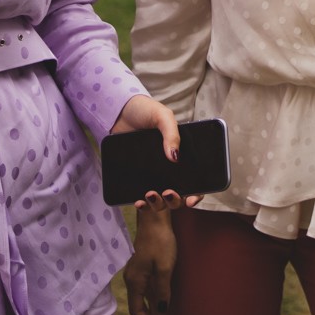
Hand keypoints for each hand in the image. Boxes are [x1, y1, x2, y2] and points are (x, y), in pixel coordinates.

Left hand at [110, 95, 197, 209]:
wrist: (119, 111)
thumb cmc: (145, 110)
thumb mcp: (163, 117)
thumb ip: (172, 134)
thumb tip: (175, 157)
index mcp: (181, 153)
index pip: (195, 178)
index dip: (196, 193)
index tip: (190, 200)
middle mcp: (169, 167)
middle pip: (178, 193)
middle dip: (175, 200)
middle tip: (168, 192)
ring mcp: (152, 173)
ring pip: (160, 199)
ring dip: (158, 203)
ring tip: (150, 194)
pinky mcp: (136, 177)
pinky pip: (141, 196)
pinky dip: (142, 203)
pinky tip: (138, 201)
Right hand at [123, 206, 176, 314]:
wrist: (154, 219)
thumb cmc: (160, 242)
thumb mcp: (165, 268)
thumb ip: (163, 290)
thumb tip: (162, 309)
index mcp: (135, 281)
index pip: (137, 310)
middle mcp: (131, 278)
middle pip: (138, 304)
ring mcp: (135, 271)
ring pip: (142, 295)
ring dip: (151, 306)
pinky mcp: (141, 265)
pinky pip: (145, 285)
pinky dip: (153, 294)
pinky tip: (163, 295)